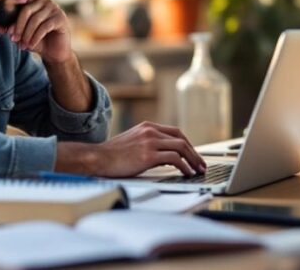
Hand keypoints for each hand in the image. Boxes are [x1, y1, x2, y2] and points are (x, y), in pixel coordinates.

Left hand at [1, 0, 71, 63]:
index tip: (7, 33)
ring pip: (35, 19)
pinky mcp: (61, 18)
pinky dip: (36, 37)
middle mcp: (45, 1)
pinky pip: (45, 26)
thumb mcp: (21, 35)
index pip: (19, 4)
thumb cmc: (36, 40)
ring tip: (22, 46)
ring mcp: (54, 8)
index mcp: (33, 0)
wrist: (54, 53)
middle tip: (14, 40)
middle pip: (26, 10)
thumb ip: (10, 29)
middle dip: (19, 27)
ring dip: (27, 34)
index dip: (12, 18)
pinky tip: (31, 46)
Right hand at [56, 121, 205, 177]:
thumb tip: (165, 157)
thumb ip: (149, 144)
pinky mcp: (148, 155)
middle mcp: (150, 131)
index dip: (188, 144)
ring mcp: (150, 142)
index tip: (194, 155)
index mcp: (147, 127)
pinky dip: (184, 166)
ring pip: (181, 147)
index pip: (175, 132)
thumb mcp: (133, 142)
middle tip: (201, 164)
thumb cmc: (113, 155)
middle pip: (181, 138)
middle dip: (194, 152)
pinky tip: (186, 173)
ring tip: (197, 170)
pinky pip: (174, 159)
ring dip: (193, 160)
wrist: (98, 158)